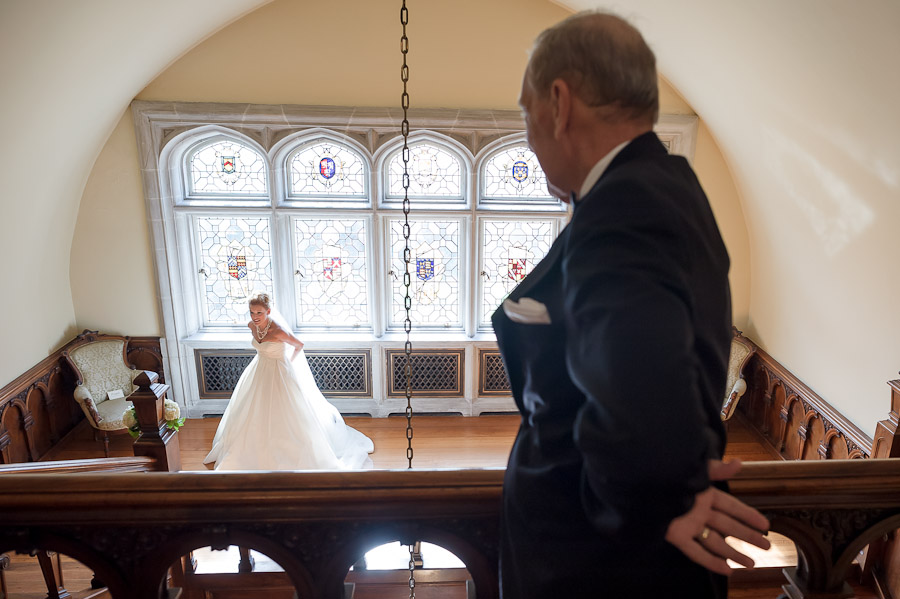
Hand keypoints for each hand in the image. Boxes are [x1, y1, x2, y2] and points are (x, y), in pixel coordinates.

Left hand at [664, 459, 770, 575]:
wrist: (640, 483)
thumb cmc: (668, 472)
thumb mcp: (696, 469)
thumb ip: (717, 469)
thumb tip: (739, 463)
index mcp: (704, 494)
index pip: (732, 507)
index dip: (749, 516)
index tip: (766, 526)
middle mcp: (699, 511)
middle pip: (728, 526)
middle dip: (747, 536)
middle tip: (766, 547)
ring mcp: (689, 525)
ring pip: (716, 541)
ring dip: (734, 552)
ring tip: (751, 564)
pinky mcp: (677, 536)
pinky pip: (696, 552)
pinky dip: (711, 561)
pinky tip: (727, 570)